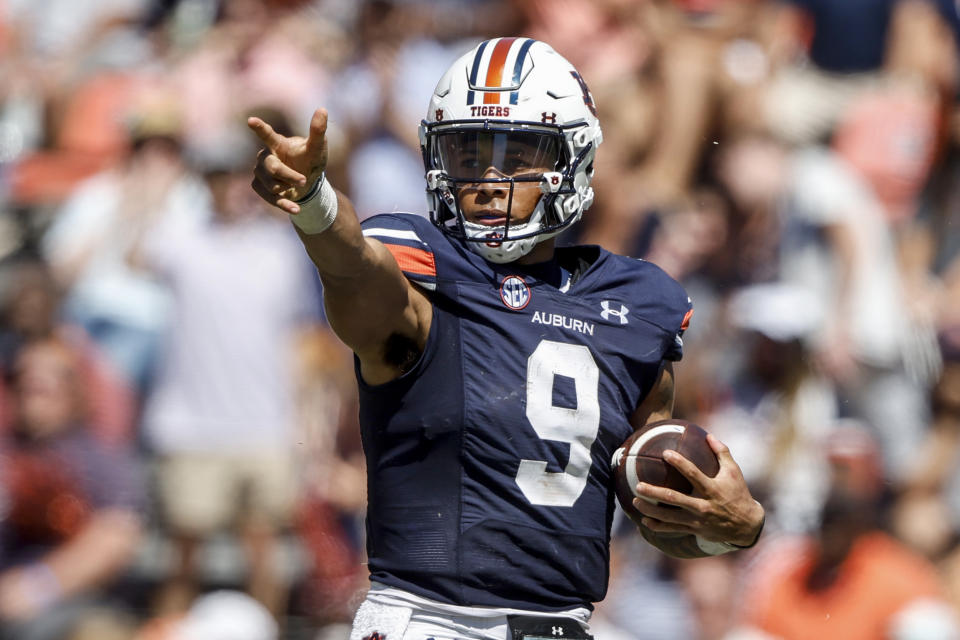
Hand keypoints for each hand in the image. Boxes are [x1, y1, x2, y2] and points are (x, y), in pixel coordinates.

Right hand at [248, 108, 328, 214]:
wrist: (307, 183)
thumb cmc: (310, 160)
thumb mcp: (317, 148)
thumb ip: (318, 131)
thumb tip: (323, 109)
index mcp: (278, 144)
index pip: (268, 135)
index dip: (260, 128)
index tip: (251, 121)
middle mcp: (265, 156)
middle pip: (271, 168)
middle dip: (288, 175)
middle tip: (303, 180)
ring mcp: (260, 172)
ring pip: (270, 184)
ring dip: (288, 188)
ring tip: (299, 184)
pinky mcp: (259, 187)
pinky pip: (269, 197)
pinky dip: (284, 204)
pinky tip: (296, 208)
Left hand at [632, 434, 763, 546]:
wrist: (746, 525)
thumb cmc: (738, 493)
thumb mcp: (734, 472)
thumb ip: (722, 452)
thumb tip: (709, 435)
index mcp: (712, 489)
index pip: (693, 474)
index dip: (679, 463)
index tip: (665, 453)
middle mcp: (703, 505)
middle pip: (675, 499)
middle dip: (655, 492)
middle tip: (638, 485)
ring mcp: (697, 520)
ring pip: (669, 517)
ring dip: (650, 510)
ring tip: (635, 502)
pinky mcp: (694, 530)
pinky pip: (673, 529)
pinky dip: (657, 526)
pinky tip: (644, 521)